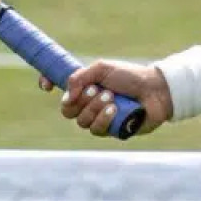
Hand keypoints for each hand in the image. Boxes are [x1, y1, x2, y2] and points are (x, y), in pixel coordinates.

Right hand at [41, 59, 173, 138]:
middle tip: (96, 90)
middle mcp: (89, 104)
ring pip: (81, 121)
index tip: (46, 85)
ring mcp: (99, 119)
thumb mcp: (102, 69)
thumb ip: (80, 77)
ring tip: (111, 98)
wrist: (155, 90)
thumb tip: (65, 95)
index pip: (59, 88)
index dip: (48, 84)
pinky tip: (115, 110)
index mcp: (85, 86)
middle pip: (67, 110)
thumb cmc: (131, 77)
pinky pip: (96, 130)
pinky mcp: (110, 131)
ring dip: (94, 108)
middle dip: (80, 100)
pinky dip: (103, 118)